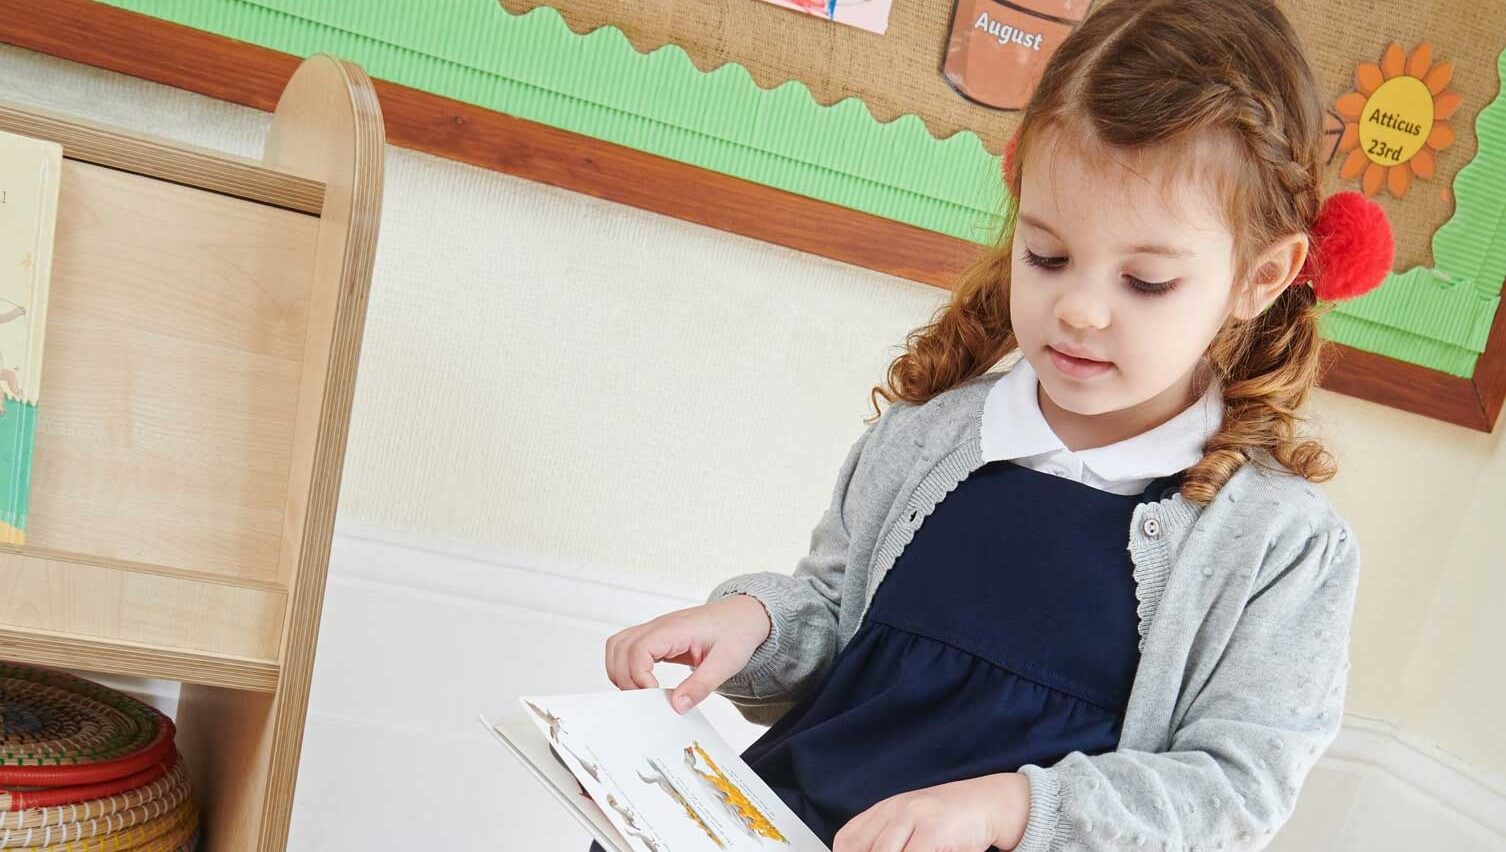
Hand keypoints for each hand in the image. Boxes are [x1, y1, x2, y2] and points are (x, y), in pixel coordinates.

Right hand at [603, 593, 772, 713]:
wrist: (745, 615)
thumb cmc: (737, 632)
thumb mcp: (727, 662)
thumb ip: (701, 685)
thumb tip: (677, 706)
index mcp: (676, 629)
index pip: (639, 649)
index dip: (639, 676)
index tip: (653, 694)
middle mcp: (660, 626)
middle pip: (620, 647)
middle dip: (625, 678)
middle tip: (646, 699)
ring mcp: (655, 629)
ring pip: (617, 645)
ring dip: (620, 671)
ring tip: (640, 692)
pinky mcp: (656, 637)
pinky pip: (626, 647)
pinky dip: (625, 665)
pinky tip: (642, 682)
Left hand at [831, 773, 1030, 851]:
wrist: (987, 802)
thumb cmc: (948, 820)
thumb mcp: (910, 825)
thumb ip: (887, 840)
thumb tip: (865, 851)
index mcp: (884, 810)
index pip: (848, 841)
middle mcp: (894, 810)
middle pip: (863, 849)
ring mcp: (914, 817)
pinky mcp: (934, 829)